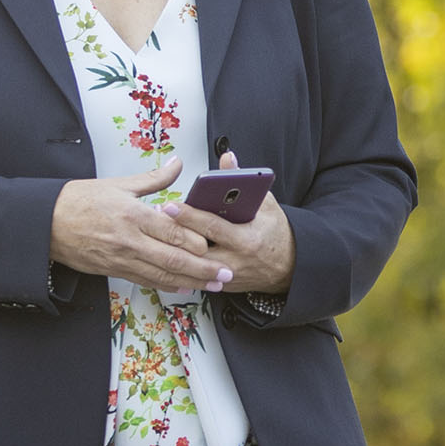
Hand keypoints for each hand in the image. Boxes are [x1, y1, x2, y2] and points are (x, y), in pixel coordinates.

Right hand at [50, 153, 233, 295]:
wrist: (45, 223)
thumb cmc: (79, 201)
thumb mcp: (118, 184)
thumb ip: (154, 178)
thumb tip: (178, 164)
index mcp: (133, 215)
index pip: (172, 231)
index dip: (196, 241)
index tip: (215, 245)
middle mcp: (130, 240)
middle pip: (174, 258)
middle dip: (204, 268)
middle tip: (226, 272)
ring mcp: (122, 258)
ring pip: (164, 275)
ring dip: (192, 282)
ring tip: (213, 284)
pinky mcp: (115, 270)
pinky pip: (147, 281)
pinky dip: (168, 285)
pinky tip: (185, 287)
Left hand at [160, 151, 295, 295]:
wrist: (288, 265)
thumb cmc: (275, 233)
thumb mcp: (266, 203)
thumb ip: (244, 181)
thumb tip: (227, 159)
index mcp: (247, 239)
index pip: (212, 226)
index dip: (189, 215)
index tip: (170, 205)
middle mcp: (235, 260)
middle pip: (196, 247)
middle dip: (174, 232)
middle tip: (155, 217)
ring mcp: (225, 277)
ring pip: (191, 265)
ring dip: (174, 249)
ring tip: (158, 232)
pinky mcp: (220, 286)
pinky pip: (195, 277)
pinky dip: (181, 265)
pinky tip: (168, 253)